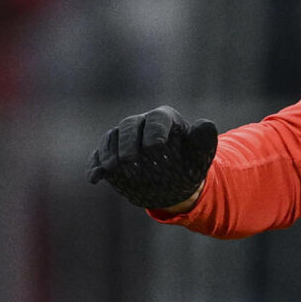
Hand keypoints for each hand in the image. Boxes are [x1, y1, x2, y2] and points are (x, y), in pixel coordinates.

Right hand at [89, 106, 217, 212]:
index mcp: (165, 119)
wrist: (176, 182)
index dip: (156, 130)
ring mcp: (123, 139)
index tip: (155, 147)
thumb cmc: (190, 163)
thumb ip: (203, 139)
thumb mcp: (200, 153)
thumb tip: (205, 124)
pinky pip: (97, 156)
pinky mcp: (110, 156)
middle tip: (129, 160)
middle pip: (129, 126)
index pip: (157, 119)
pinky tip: (95, 178)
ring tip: (113, 168)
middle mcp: (141, 124)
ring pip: (111, 138)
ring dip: (109, 153)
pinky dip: (94, 166)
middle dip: (128, 142)